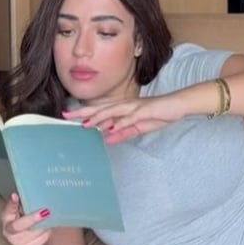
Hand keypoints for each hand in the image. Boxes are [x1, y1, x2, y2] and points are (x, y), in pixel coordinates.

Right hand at [1, 193, 51, 244]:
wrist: (27, 244)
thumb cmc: (25, 223)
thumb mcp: (21, 213)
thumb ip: (22, 204)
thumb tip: (25, 192)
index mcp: (6, 220)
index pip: (6, 211)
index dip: (11, 204)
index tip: (15, 195)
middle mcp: (9, 232)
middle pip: (19, 226)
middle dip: (32, 218)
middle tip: (45, 211)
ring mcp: (19, 242)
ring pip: (34, 232)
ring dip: (44, 224)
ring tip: (49, 216)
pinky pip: (42, 238)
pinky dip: (47, 231)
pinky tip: (48, 226)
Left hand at [63, 94, 185, 143]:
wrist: (177, 105)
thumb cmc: (159, 114)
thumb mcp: (139, 127)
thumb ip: (123, 132)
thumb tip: (107, 138)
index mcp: (123, 109)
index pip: (100, 110)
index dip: (84, 113)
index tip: (69, 117)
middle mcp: (126, 105)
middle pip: (101, 108)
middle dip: (84, 112)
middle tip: (66, 116)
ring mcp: (135, 107)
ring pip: (113, 111)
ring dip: (98, 117)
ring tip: (85, 123)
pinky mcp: (145, 111)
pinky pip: (131, 117)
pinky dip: (121, 122)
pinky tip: (112, 127)